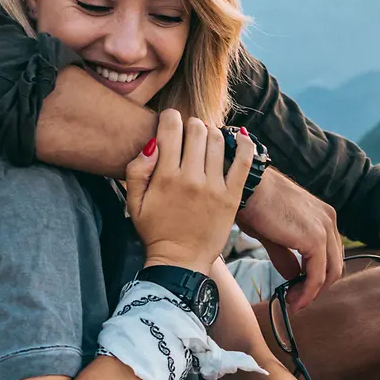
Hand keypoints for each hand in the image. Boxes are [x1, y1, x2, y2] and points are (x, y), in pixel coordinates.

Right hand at [126, 110, 253, 274]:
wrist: (180, 262)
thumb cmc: (155, 231)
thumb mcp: (134, 203)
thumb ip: (136, 171)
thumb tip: (152, 144)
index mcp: (165, 177)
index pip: (171, 129)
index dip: (170, 117)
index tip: (169, 120)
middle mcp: (191, 179)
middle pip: (196, 130)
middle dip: (190, 124)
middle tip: (188, 133)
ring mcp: (214, 187)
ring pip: (217, 141)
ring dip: (211, 132)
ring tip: (206, 138)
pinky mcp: (232, 197)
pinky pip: (243, 162)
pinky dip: (245, 143)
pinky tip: (240, 135)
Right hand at [236, 169, 343, 310]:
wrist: (247, 187)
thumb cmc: (253, 203)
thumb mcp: (272, 233)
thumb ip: (285, 254)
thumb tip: (292, 276)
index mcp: (321, 216)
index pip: (329, 253)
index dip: (316, 275)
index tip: (297, 290)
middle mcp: (329, 220)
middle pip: (334, 264)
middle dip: (317, 287)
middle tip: (296, 300)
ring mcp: (324, 229)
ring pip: (329, 272)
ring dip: (312, 293)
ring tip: (293, 303)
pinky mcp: (315, 239)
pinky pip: (318, 275)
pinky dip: (308, 292)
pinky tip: (294, 299)